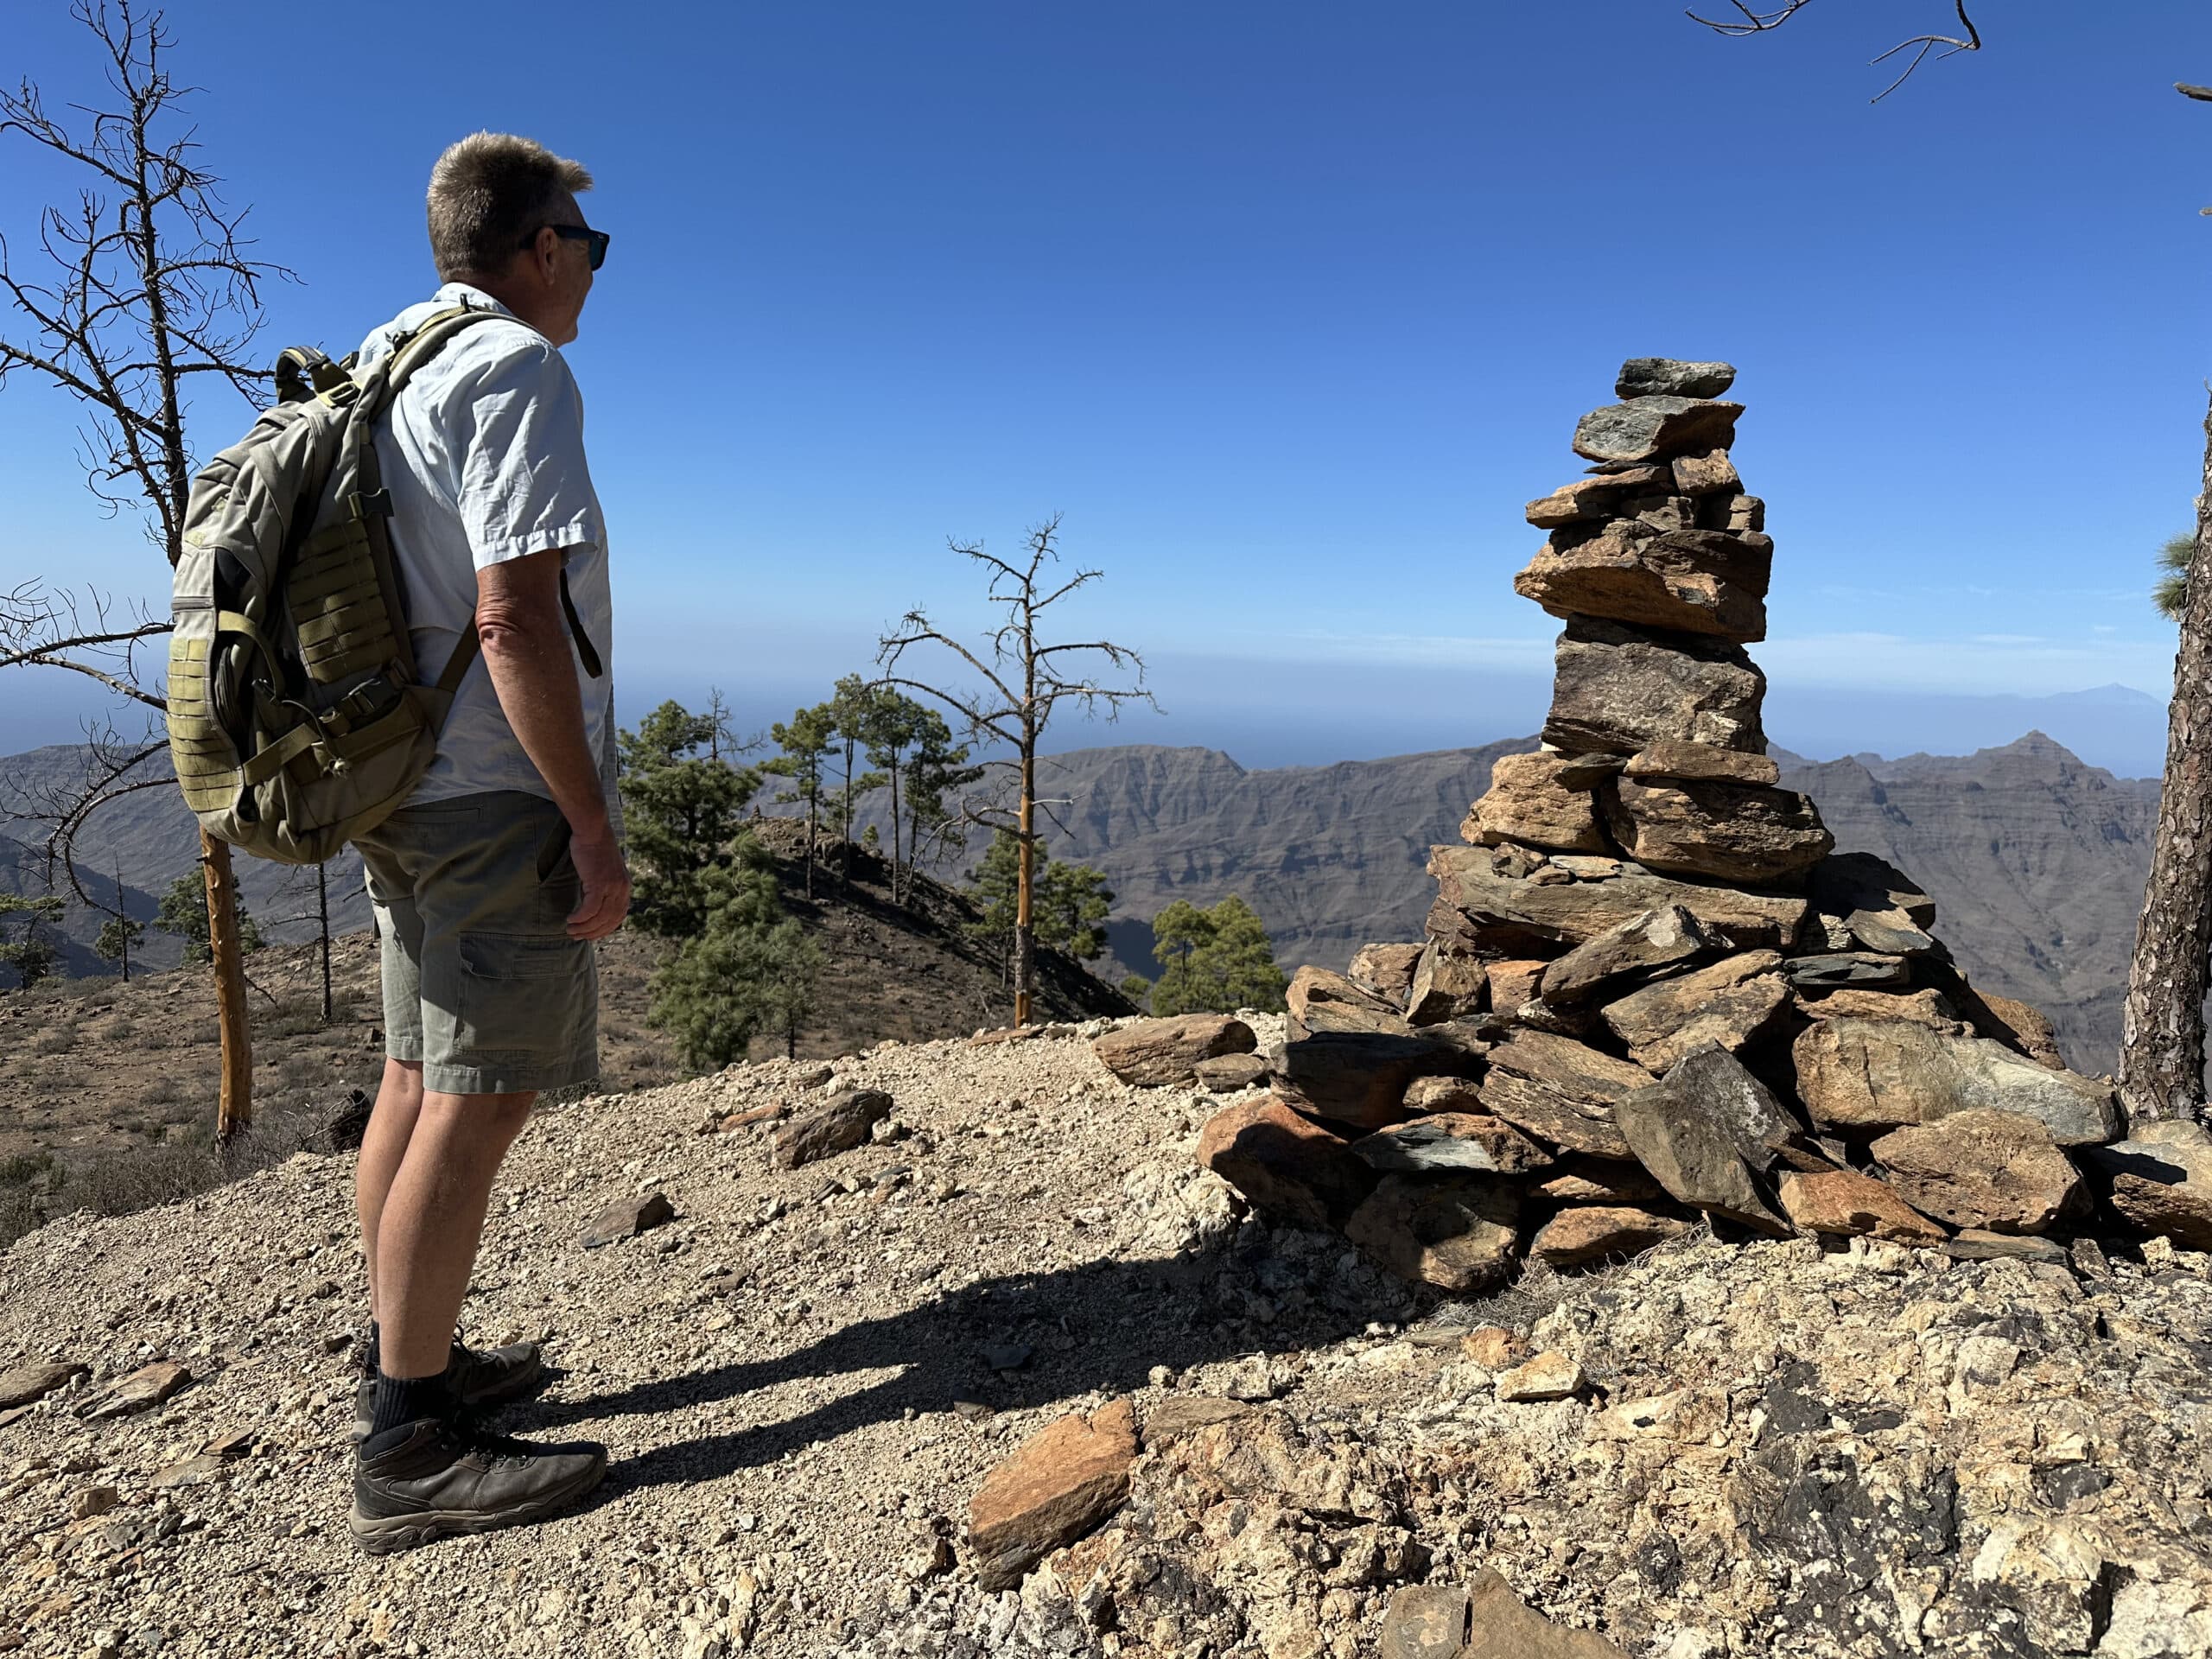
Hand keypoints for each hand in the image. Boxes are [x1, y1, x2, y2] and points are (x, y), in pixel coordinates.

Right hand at [565, 823, 630, 940]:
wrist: (593, 830)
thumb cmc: (593, 847)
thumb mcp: (603, 870)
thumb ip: (602, 886)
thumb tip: (593, 903)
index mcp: (625, 886)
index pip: (619, 916)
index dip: (605, 929)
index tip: (591, 934)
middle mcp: (622, 889)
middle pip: (610, 920)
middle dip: (593, 932)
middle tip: (577, 936)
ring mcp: (612, 887)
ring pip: (599, 917)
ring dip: (584, 927)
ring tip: (570, 930)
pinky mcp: (599, 883)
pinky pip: (590, 909)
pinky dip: (580, 917)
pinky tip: (570, 919)